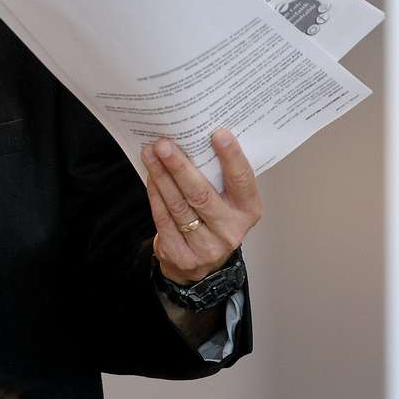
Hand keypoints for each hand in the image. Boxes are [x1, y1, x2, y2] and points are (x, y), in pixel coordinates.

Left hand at [140, 130, 262, 284]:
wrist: (201, 264)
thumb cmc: (213, 218)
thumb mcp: (227, 200)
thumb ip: (218, 176)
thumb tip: (195, 137)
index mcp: (248, 211)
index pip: (242, 181)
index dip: (232, 158)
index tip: (219, 134)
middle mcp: (230, 230)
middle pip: (202, 194)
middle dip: (180, 167)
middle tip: (164, 144)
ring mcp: (206, 247)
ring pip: (178, 206)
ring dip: (161, 176)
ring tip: (150, 154)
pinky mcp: (182, 256)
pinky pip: (164, 219)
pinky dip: (155, 195)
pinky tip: (150, 176)